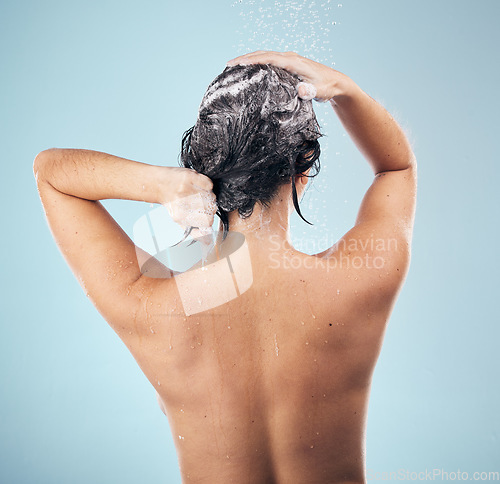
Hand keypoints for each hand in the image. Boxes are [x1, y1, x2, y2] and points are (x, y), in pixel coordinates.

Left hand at [160, 167, 216, 230]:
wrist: (158, 184)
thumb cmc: (172, 203)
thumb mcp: (180, 221)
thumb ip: (195, 232)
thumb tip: (208, 241)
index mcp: (180, 216)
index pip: (208, 222)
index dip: (208, 219)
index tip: (203, 215)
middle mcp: (182, 202)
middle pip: (211, 209)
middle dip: (209, 207)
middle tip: (201, 204)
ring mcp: (186, 188)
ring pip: (212, 196)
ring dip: (208, 196)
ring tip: (198, 194)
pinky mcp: (189, 176)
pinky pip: (209, 184)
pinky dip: (207, 185)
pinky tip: (198, 186)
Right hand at [227, 50, 351, 101]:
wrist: (336, 83)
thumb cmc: (327, 87)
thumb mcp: (320, 91)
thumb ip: (310, 91)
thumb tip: (301, 90)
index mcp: (293, 62)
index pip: (268, 58)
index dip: (252, 60)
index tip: (237, 64)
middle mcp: (290, 58)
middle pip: (263, 54)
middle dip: (245, 58)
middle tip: (229, 64)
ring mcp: (289, 60)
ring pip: (266, 56)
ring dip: (250, 59)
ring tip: (235, 66)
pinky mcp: (289, 65)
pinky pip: (270, 60)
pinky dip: (258, 62)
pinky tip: (251, 69)